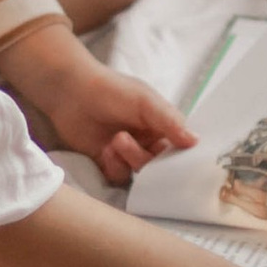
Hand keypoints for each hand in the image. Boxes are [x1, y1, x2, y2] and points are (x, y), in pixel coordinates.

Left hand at [0, 22, 197, 184]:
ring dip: (129, 159)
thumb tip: (196, 141)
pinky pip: (120, 176)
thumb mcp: (145, 101)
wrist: (71, 92)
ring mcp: (127, 152)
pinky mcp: (108, 162)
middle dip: (146, 157)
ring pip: (140, 172)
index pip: (179, 147)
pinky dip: (114, 166)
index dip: (179, 157)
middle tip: (126, 141)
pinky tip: (104, 151)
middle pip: (159, 164)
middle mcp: (147, 139)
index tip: (176, 164)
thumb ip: (170, 121)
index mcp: (161, 124)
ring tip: (114, 141)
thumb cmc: (112, 90)